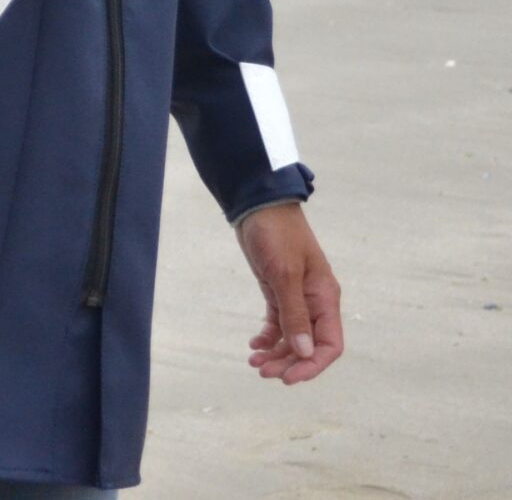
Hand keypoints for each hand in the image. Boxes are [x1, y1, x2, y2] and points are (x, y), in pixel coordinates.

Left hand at [237, 203, 342, 383]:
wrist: (258, 205)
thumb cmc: (276, 235)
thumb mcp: (284, 274)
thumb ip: (295, 313)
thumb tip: (305, 352)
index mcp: (325, 298)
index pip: (329, 344)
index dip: (312, 365)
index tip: (289, 378)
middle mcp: (315, 301)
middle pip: (309, 345)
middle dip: (289, 362)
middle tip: (262, 372)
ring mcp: (297, 296)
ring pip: (292, 336)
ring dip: (277, 353)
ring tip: (254, 362)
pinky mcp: (278, 290)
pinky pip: (279, 322)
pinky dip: (269, 336)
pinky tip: (255, 345)